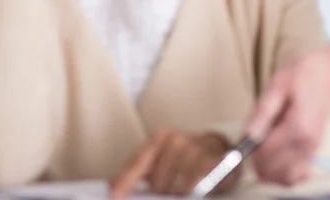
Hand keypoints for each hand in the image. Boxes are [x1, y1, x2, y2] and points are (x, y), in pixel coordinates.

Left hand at [109, 130, 238, 198]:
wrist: (217, 147)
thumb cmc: (184, 155)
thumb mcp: (159, 158)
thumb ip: (136, 171)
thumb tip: (112, 185)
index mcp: (160, 137)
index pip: (138, 162)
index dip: (125, 181)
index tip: (114, 196)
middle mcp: (176, 140)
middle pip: (157, 181)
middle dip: (161, 191)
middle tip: (169, 188)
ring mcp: (195, 148)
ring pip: (175, 186)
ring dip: (177, 192)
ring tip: (183, 188)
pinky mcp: (211, 160)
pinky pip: (193, 186)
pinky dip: (191, 191)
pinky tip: (194, 187)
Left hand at [244, 43, 329, 185]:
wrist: (329, 70)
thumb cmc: (303, 73)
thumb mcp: (278, 84)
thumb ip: (263, 112)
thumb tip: (247, 136)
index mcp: (298, 127)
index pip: (266, 154)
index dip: (249, 149)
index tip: (245, 134)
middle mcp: (307, 144)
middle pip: (273, 171)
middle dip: (256, 159)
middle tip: (253, 137)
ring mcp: (312, 150)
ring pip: (284, 178)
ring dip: (267, 167)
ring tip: (263, 144)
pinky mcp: (313, 151)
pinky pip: (295, 175)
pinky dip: (281, 170)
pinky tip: (275, 153)